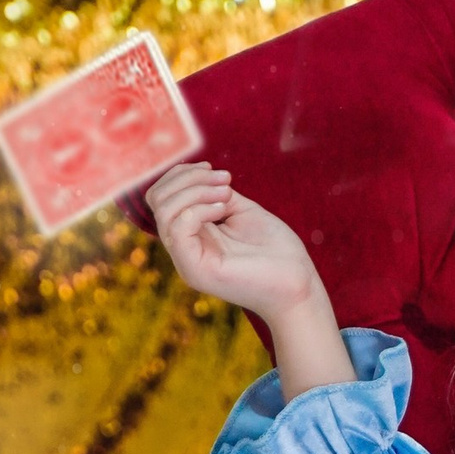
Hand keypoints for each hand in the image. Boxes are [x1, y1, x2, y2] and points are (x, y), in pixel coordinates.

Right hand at [147, 162, 351, 396]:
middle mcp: (182, 249)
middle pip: (157, 200)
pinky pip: (177, 228)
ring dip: (196, 190)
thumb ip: (214, 194)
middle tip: (225, 180)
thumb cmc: (275, 250)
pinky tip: (225, 209)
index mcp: (191, 235)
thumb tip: (198, 176)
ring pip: (164, 211)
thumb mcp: (240, 211)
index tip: (214, 169)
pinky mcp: (195, 270)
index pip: (161, 197)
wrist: (297, 284)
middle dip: (187, 178)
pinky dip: (199, 208)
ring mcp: (186, 261)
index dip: (181, 174)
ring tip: (228, 193)